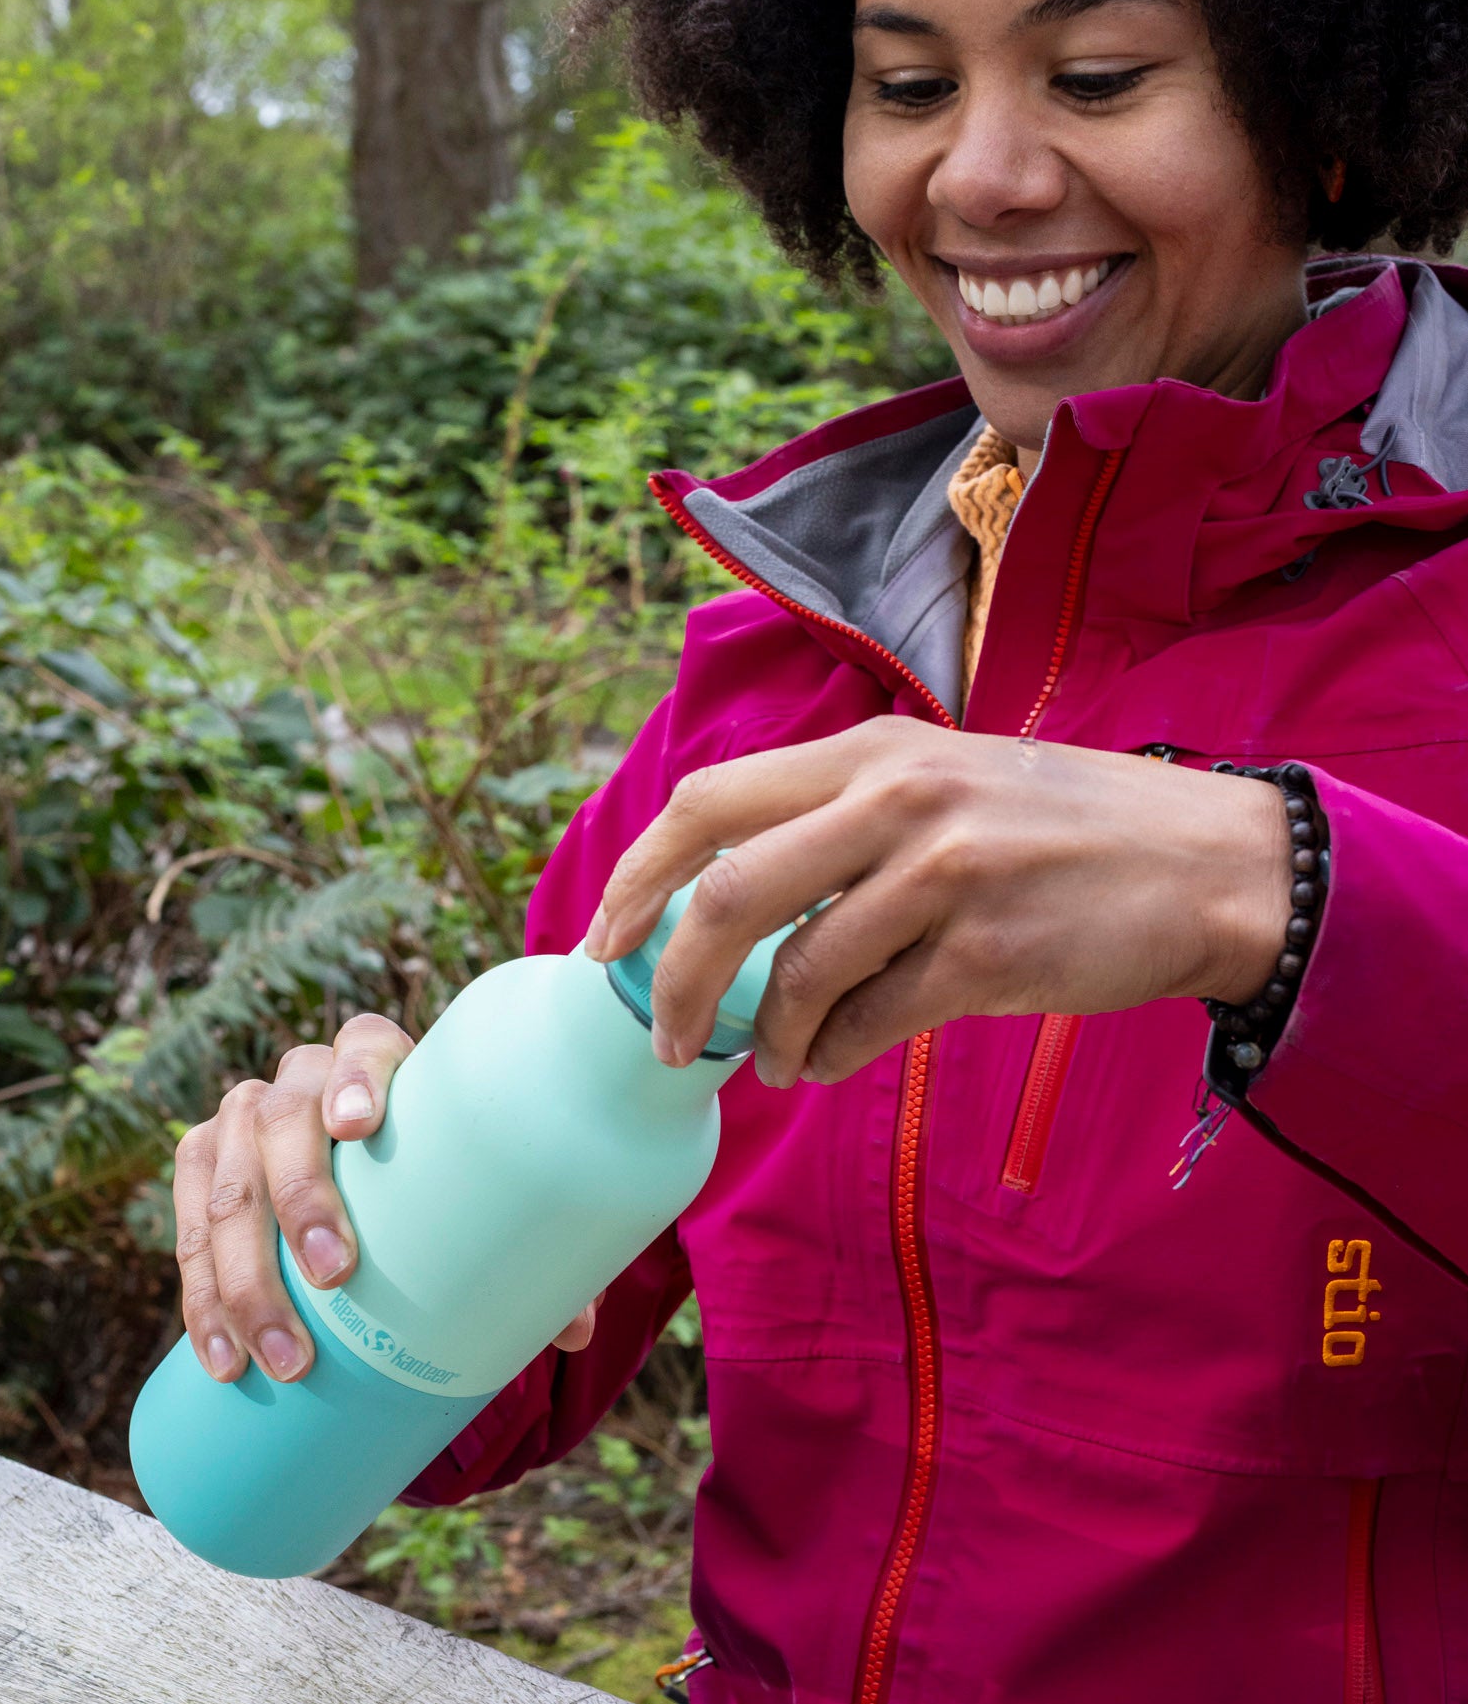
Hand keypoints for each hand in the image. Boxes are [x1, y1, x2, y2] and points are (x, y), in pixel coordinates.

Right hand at [173, 1012, 600, 1382]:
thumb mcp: (474, 1195)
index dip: (358, 1077)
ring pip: (227, 1186)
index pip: (364, 1044)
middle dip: (302, 1200)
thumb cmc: (435, 1182)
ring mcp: (240, 1118)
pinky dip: (202, 1299)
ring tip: (282, 1357)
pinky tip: (221, 1354)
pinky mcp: (200, 1164)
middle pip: (284, 1122)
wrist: (363, 1175)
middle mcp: (300, 1078)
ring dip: (245, 1278)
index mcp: (377, 1059)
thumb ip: (525, 1249)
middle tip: (336, 1277)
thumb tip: (574, 1336)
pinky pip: (186, 1227)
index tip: (360, 1127)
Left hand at [583, 717, 1287, 1088]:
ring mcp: (942, 873)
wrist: (1208, 865)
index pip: (707, 800)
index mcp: (870, 750)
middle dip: (674, 977)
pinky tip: (829, 1064)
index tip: (606, 939)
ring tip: (777, 1063)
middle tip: (667, 1036)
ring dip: (769, 1037)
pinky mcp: (986, 951)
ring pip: (798, 972)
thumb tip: (733, 908)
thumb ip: (842, 822)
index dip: (637, 875)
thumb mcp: (944, 783)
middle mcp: (896, 797)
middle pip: (728, 889)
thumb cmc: (1062, 831)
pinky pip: (869, 1021)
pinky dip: (831, 1055)